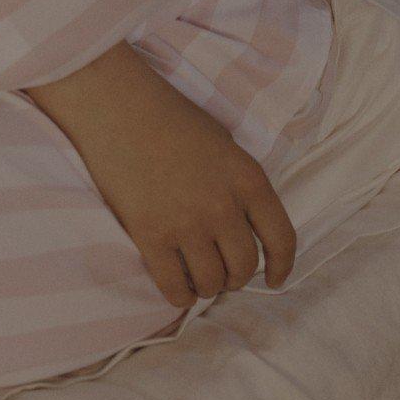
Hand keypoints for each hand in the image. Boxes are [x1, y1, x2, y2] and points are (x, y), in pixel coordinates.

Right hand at [25, 44, 295, 307]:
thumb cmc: (169, 117)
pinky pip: (175, 288)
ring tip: (196, 274)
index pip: (282, 239)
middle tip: (221, 269)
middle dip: (235, 276)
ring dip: (206, 285)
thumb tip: (244, 226)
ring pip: (211, 283)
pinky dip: (180, 294)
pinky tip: (177, 286)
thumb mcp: (222, 143)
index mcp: (247, 179)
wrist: (117, 105)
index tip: (273, 279)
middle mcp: (223, 206)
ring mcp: (187, 223)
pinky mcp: (150, 236)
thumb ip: (238, 184)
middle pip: (244, 267)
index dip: (282, 267)